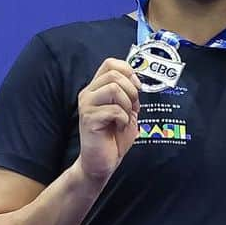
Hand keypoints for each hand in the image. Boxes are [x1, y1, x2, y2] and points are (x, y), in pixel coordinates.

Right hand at [74, 58, 140, 184]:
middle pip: (115, 74)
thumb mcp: (127, 110)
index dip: (128, 71)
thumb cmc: (114, 137)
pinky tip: (119, 127)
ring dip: (127, 104)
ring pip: (113, 89)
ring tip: (125, 118)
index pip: (110, 63)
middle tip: (132, 108)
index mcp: (97, 88)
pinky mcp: (89, 119)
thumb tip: (138, 81)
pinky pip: (114, 110)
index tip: (137, 87)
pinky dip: (124, 119)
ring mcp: (87, 105)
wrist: (102, 161)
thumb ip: (129, 94)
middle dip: (132, 90)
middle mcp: (89, 93)